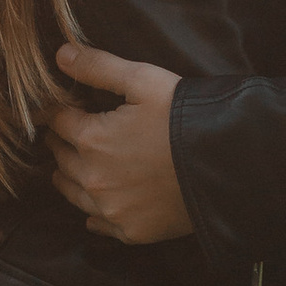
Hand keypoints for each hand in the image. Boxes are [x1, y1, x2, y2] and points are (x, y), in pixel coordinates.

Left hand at [45, 42, 189, 243]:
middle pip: (62, 159)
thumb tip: (60, 54)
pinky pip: (100, 224)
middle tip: (63, 136)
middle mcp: (93, 178)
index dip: (57, 112)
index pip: (58, 122)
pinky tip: (95, 210)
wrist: (227, 164)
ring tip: (67, 170)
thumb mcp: (143, 80)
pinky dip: (94, 214)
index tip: (58, 110)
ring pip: (73, 194)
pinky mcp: (132, 231)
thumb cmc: (185, 116)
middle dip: (61, 144)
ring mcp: (112, 209)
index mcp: (91, 139)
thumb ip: (98, 67)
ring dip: (69, 178)